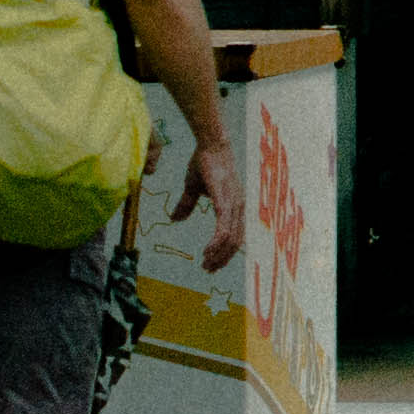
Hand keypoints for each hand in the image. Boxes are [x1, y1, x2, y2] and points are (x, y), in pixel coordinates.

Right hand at [178, 128, 246, 273]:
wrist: (210, 144)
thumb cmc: (204, 162)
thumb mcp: (193, 187)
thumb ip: (186, 204)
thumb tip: (174, 220)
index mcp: (234, 206)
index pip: (235, 237)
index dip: (225, 253)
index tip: (212, 265)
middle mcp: (238, 207)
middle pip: (235, 242)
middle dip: (222, 259)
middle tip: (208, 270)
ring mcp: (234, 203)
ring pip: (231, 238)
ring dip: (219, 254)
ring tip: (206, 264)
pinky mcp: (226, 199)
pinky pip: (224, 226)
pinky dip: (217, 242)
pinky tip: (208, 251)